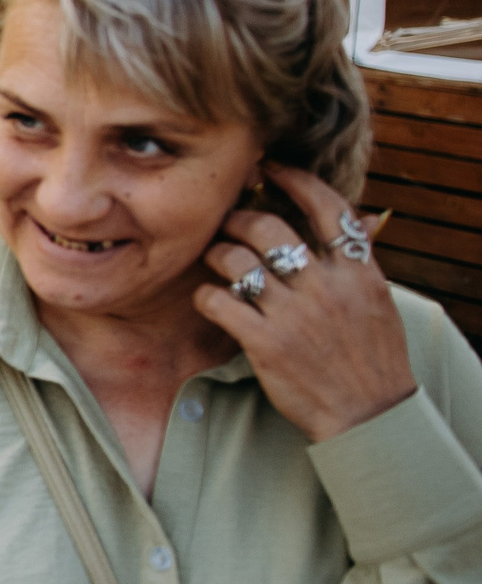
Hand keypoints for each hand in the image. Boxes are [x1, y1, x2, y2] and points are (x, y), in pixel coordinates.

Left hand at [196, 165, 415, 443]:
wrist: (368, 415)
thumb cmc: (370, 358)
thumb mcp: (377, 301)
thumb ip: (358, 261)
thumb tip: (358, 219)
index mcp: (358, 271)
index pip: (327, 207)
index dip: (295, 180)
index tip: (271, 169)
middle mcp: (327, 286)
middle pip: (268, 227)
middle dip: (239, 220)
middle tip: (228, 224)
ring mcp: (295, 313)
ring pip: (236, 259)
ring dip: (217, 255)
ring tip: (216, 260)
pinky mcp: (265, 342)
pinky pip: (218, 299)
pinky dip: (207, 296)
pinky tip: (211, 301)